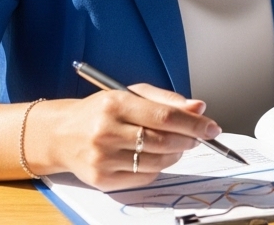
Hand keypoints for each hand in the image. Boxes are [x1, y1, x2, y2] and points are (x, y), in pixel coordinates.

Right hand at [30, 84, 220, 189]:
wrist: (60, 134)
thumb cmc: (100, 111)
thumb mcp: (130, 94)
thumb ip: (167, 100)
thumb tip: (199, 107)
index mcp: (115, 104)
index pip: (165, 116)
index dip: (194, 124)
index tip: (212, 127)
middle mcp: (106, 131)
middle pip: (163, 141)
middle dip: (189, 140)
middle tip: (198, 137)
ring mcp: (102, 158)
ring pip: (157, 161)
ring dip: (176, 155)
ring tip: (177, 146)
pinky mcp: (101, 179)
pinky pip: (144, 177)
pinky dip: (158, 168)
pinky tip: (155, 157)